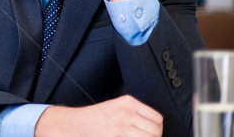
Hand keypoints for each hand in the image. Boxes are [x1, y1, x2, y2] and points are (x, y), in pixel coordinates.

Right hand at [35, 95, 162, 136]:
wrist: (77, 123)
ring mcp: (122, 125)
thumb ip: (135, 115)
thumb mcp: (118, 108)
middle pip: (155, 131)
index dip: (156, 130)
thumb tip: (156, 130)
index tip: (151, 134)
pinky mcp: (117, 136)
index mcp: (129, 102)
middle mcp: (127, 112)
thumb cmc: (98, 118)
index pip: (157, 119)